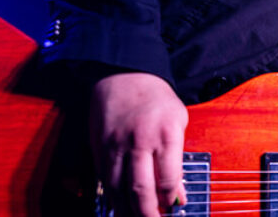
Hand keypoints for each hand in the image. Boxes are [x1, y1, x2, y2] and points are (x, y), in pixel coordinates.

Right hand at [90, 72, 188, 216]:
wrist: (122, 74)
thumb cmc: (155, 97)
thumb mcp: (178, 121)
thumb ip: (178, 160)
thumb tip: (178, 195)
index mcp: (165, 134)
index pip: (168, 179)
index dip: (170, 200)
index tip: (173, 208)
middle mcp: (139, 142)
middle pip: (141, 190)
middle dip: (149, 214)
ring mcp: (116, 146)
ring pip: (119, 190)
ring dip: (129, 211)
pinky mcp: (99, 149)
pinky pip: (106, 181)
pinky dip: (114, 199)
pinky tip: (122, 208)